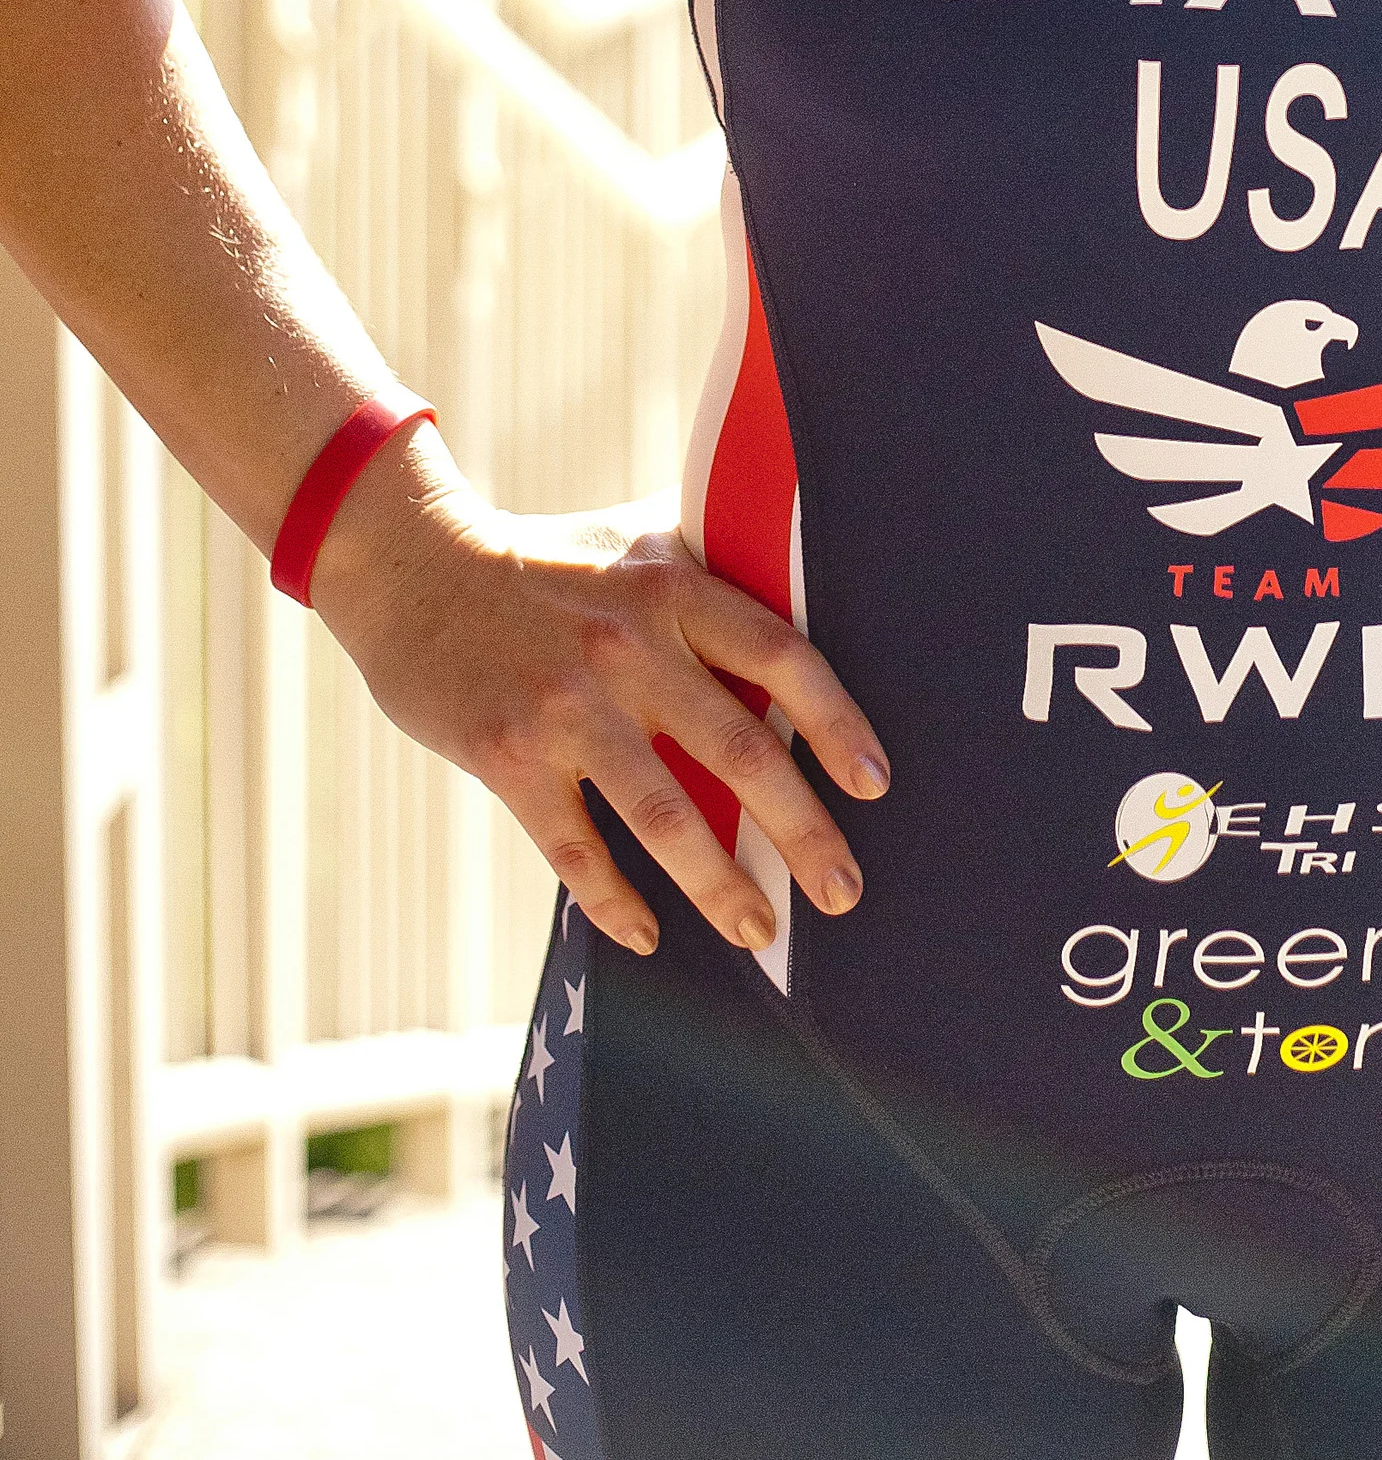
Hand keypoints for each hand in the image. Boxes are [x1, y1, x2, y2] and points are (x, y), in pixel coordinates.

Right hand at [310, 426, 888, 959]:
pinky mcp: (508, 756)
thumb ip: (714, 559)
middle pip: (739, 749)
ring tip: (760, 929)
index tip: (875, 784)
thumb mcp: (636, 540)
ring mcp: (567, 705)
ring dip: (721, 884)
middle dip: (802, 831)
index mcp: (672, 588)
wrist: (411, 567)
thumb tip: (805, 559)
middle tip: (843, 892)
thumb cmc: (545, 559)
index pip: (779, 657)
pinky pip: (576, 848)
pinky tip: (648, 936)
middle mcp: (629, 646)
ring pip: (665, 814)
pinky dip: (615, 901)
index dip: (835, 723)